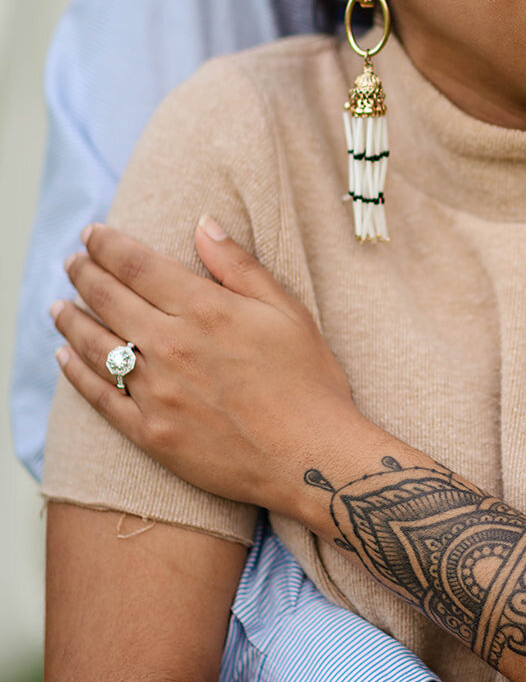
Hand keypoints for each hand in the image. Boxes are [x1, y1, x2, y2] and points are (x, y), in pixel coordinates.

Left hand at [52, 220, 354, 512]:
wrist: (311, 458)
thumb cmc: (309, 381)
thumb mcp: (286, 310)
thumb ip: (239, 265)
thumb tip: (203, 223)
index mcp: (205, 310)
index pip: (137, 265)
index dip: (108, 244)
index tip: (91, 233)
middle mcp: (172, 346)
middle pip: (109, 299)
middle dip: (84, 274)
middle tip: (72, 262)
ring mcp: (156, 392)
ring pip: (95, 345)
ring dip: (71, 320)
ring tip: (58, 306)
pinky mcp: (151, 433)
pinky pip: (100, 397)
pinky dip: (76, 373)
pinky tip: (64, 358)